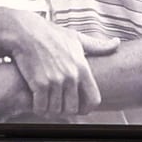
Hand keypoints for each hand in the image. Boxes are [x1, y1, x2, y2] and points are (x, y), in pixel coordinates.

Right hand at [0, 1, 97, 115]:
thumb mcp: (76, 38)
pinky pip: (41, 107)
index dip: (87, 108)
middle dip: (65, 110)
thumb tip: (115, 43)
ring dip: (50, 110)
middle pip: (73, 108)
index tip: (79, 107)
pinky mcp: (39, 83)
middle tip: (58, 105)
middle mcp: (71, 76)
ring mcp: (55, 80)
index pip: (93, 99)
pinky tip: (36, 103)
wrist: (26, 31)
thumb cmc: (50, 34)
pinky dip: (38, 108)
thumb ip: (97, 45)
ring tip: (46, 104)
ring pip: (56, 110)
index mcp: (82, 67)